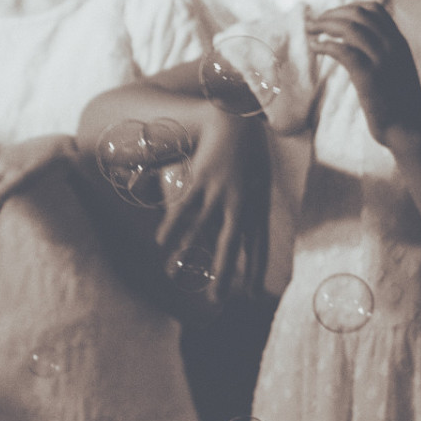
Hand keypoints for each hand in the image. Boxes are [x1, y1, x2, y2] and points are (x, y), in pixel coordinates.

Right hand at [152, 112, 267, 302]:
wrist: (236, 120)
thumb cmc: (248, 151)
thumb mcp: (258, 180)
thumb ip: (250, 205)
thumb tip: (245, 229)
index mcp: (257, 204)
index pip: (259, 245)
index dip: (257, 270)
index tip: (255, 295)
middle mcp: (241, 202)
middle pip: (231, 244)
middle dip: (222, 273)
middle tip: (216, 300)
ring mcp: (220, 190)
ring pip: (202, 228)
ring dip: (187, 252)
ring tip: (174, 272)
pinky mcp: (202, 178)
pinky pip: (185, 207)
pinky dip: (172, 225)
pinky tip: (161, 241)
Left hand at [304, 3, 420, 151]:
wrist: (409, 129)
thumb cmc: (399, 102)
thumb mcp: (396, 68)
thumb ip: (383, 51)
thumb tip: (354, 40)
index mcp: (399, 42)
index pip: (374, 9)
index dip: (349, 7)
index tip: (332, 15)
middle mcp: (392, 45)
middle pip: (358, 14)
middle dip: (332, 14)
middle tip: (315, 22)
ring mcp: (382, 59)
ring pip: (349, 28)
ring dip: (325, 25)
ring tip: (310, 30)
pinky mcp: (369, 76)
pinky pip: (342, 50)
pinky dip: (325, 44)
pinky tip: (315, 47)